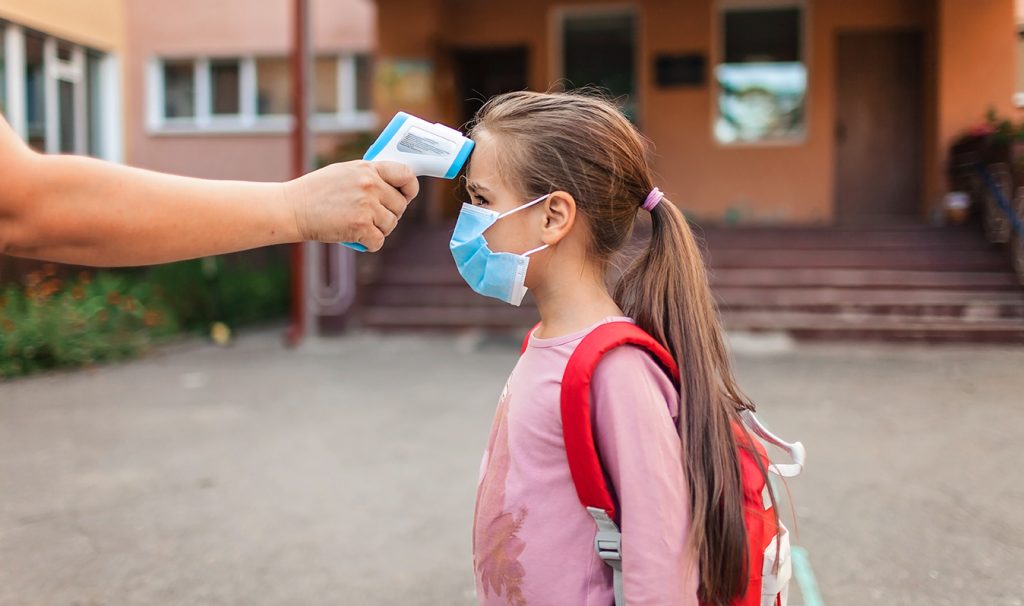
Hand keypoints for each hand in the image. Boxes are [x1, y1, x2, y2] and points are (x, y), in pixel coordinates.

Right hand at [284, 160, 419, 251]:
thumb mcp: (345, 172)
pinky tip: (356, 237)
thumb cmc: (317, 191)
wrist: (292, 208)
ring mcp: (366, 205)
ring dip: (378, 230)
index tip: (407, 195)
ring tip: (359, 225)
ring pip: (391, 225)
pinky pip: (378, 241)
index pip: (405, 173)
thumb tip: (393, 186)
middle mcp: (370, 185)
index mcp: (368, 168)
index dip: (410, 188)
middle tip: (371, 216)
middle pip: (400, 206)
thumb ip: (369, 176)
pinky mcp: (360, 225)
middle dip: (389, 214)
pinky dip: (369, 243)